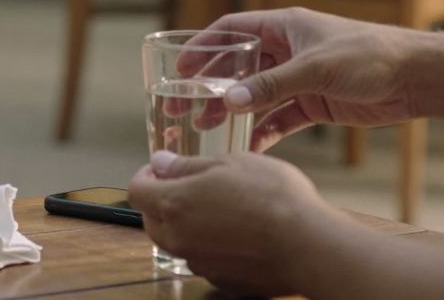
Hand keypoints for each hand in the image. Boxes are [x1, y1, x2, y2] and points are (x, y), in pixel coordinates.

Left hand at [128, 151, 331, 296]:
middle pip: (152, 220)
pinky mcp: (221, 281)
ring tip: (221, 207)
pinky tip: (237, 233)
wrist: (307, 244)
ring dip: (187, 224)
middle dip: (163, 201)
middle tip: (191, 185)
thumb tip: (160, 163)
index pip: (136, 190)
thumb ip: (187, 165)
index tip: (162, 168)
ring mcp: (199, 263)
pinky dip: (210, 246)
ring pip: (177, 241)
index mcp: (174, 204)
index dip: (146, 175)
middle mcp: (179, 238)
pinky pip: (203, 259)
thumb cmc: (272, 196)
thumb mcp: (230, 162)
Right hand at [185, 8, 427, 150]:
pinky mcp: (315, 103)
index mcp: (285, 26)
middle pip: (238, 65)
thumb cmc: (369, 56)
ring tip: (205, 128)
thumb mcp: (315, 68)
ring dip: (231, 110)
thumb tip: (229, 101)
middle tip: (181, 106)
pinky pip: (279, 117)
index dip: (203, 47)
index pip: (232, 30)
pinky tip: (247, 145)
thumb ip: (271, 85)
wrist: (415, 77)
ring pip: (255, 94)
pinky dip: (262, 130)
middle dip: (209, 85)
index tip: (178, 69)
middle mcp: (288, 49)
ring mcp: (300, 77)